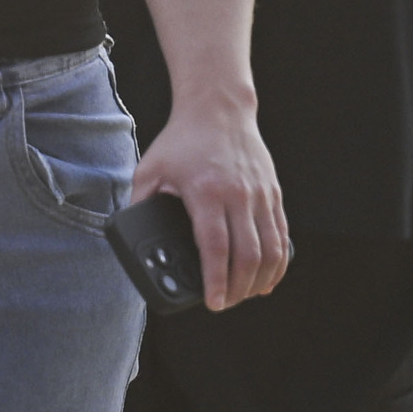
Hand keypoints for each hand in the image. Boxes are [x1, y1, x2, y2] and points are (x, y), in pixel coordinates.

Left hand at [133, 95, 288, 311]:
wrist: (219, 108)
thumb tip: (130, 235)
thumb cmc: (183, 139)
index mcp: (206, 192)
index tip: (213, 302)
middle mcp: (239, 195)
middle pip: (248, 255)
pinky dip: (278, 261)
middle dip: (238, 289)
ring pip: (270, 249)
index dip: (216, 280)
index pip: (215, 247)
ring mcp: (260, 195)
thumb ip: (139, 203)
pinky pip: (282, 235)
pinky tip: (268, 277)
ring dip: (260, 279)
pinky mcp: (273, 194)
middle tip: (224, 303)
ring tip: (244, 295)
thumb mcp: (150, 169)